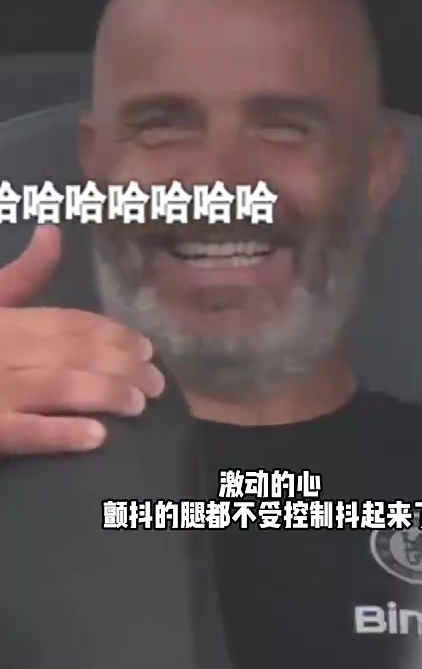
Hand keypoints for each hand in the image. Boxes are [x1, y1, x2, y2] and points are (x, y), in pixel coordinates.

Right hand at [0, 225, 164, 454]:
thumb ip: (20, 275)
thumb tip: (53, 230)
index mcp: (3, 319)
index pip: (69, 322)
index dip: (113, 334)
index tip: (147, 349)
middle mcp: (0, 349)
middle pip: (74, 352)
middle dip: (123, 365)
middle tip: (159, 383)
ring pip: (59, 387)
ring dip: (106, 394)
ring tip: (140, 404)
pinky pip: (24, 433)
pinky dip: (60, 434)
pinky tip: (96, 438)